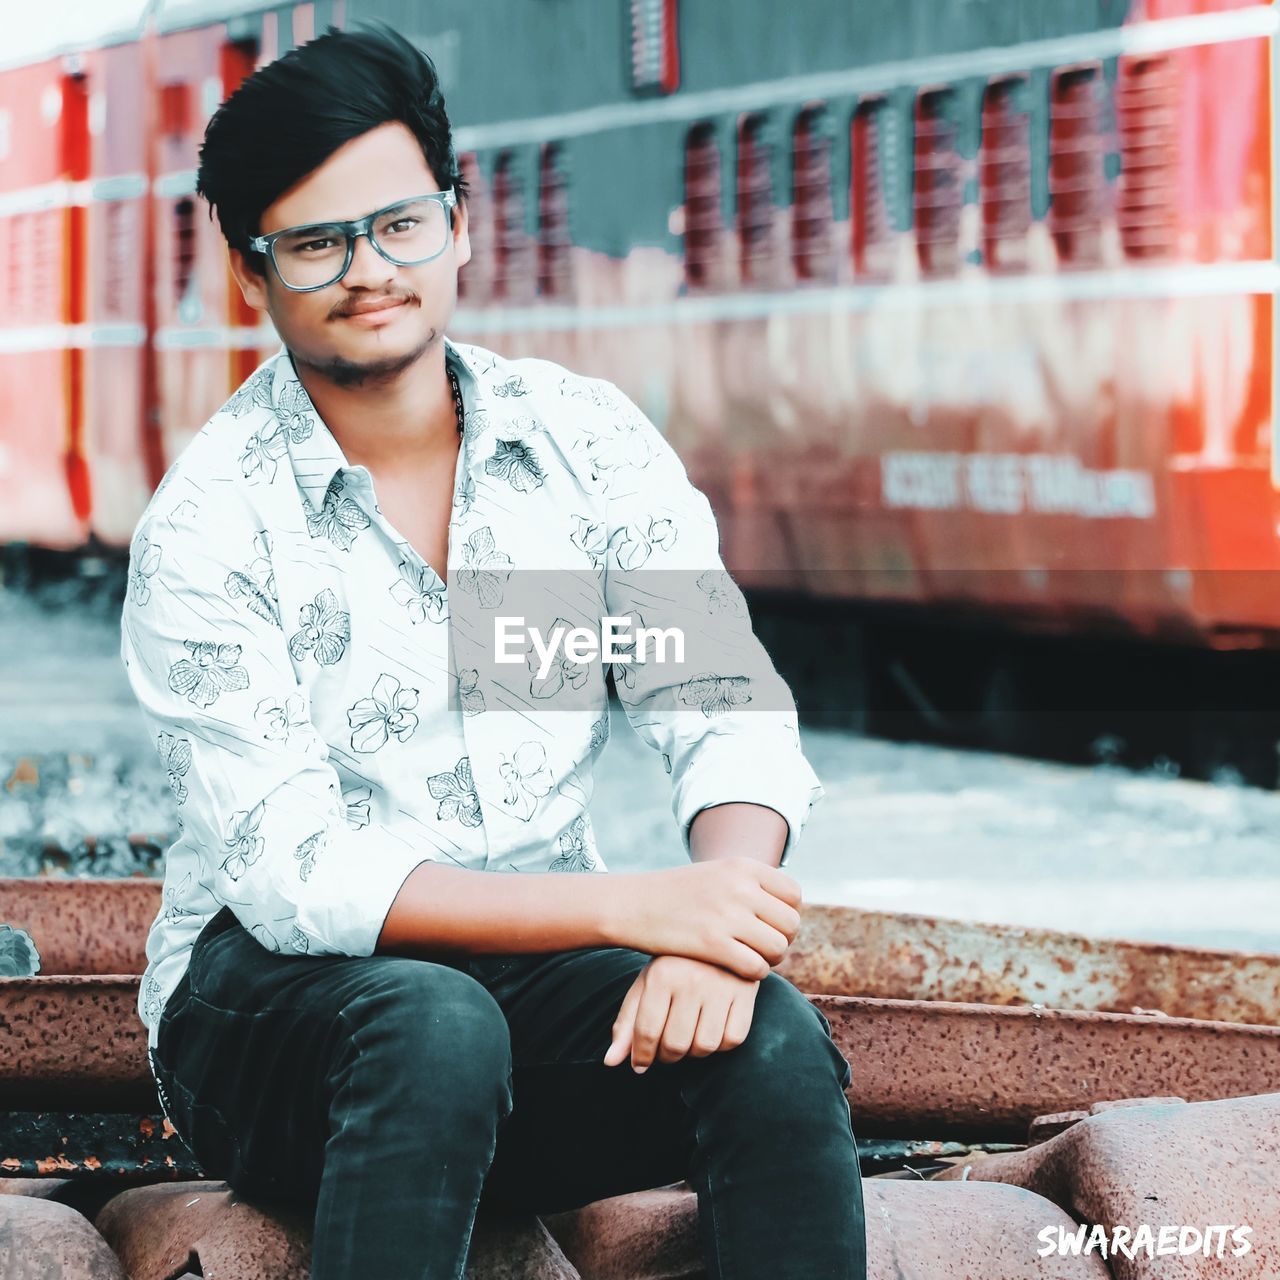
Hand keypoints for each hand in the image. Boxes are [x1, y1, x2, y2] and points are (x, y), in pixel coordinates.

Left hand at [603, 954, 760, 1072]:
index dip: (640, 1055)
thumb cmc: (675, 965)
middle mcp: (692, 979)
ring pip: (705, 1046)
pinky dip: (721, 1043)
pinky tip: (713, 1027)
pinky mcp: (746, 992)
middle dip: (667, 1056)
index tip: (640, 1064)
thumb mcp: (646, 985)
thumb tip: (610, 1062)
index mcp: (662, 974)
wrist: (717, 934)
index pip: (646, 1031)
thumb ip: (627, 1023)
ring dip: (694, 1052)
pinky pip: (732, 1039)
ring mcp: (722, 986)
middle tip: (666, 1049)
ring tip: (689, 1036)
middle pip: (675, 1044)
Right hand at [607, 857, 801, 980]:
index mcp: (742, 866)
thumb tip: (791, 905)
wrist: (632, 904)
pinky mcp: (711, 944)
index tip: (768, 925)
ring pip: (778, 947)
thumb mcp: (717, 873)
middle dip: (781, 940)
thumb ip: (752, 884)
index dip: (786, 915)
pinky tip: (737, 969)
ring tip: (751, 958)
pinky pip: (756, 967)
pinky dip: (753, 974)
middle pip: (790, 924)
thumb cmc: (678, 893)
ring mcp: (726, 915)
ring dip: (770, 959)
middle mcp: (739, 886)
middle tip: (761, 947)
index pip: (793, 895)